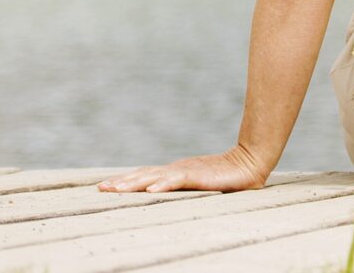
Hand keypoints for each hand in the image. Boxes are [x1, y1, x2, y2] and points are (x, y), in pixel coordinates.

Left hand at [100, 146, 269, 192]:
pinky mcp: (200, 174)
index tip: (105, 186)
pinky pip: (178, 180)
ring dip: (134, 183)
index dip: (125, 180)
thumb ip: (184, 186)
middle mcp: (177, 169)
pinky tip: (151, 190)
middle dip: (122, 182)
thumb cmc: (229, 175)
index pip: (145, 175)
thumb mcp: (200, 183)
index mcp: (176, 172)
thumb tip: (163, 192)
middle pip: (144, 175)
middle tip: (101, 188)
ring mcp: (187, 170)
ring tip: (116, 189)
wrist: (252, 160)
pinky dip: (163, 184)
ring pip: (155, 176)